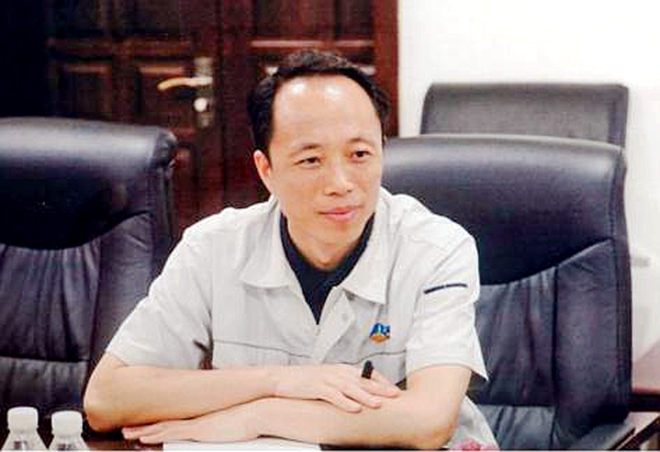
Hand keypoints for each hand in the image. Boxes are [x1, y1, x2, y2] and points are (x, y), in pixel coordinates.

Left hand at [122, 404, 256, 443]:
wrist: (258, 411)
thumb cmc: (251, 419)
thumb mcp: (235, 424)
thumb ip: (227, 426)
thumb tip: (227, 427)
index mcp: (203, 420)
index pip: (177, 424)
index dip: (160, 425)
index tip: (147, 427)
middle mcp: (197, 420)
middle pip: (166, 424)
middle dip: (146, 427)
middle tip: (129, 428)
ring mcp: (196, 424)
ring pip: (163, 428)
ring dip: (145, 431)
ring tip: (128, 432)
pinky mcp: (198, 430)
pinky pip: (171, 433)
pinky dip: (156, 434)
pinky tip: (144, 437)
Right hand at [270, 364, 400, 412]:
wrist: (281, 378)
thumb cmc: (305, 380)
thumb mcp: (328, 378)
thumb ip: (343, 383)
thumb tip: (360, 392)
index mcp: (341, 369)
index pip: (366, 373)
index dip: (381, 380)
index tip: (393, 389)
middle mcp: (336, 372)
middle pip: (362, 380)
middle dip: (380, 388)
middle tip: (395, 395)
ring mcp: (326, 379)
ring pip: (350, 388)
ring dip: (365, 396)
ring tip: (378, 404)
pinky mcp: (316, 387)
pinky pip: (333, 396)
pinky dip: (345, 402)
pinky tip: (354, 408)